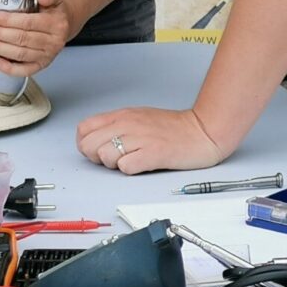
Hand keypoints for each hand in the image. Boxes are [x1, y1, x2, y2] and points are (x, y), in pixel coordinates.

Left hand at [0, 0, 73, 76]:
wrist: (66, 24)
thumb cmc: (54, 12)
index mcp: (56, 24)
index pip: (28, 23)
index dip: (8, 21)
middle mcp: (53, 42)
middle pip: (21, 39)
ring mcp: (47, 56)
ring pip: (19, 54)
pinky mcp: (41, 65)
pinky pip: (23, 70)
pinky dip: (7, 67)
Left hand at [76, 106, 229, 174]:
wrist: (202, 131)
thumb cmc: (172, 129)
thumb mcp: (138, 118)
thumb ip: (116, 126)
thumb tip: (95, 140)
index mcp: (122, 115)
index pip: (84, 129)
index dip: (86, 143)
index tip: (100, 149)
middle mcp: (128, 124)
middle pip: (89, 145)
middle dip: (96, 157)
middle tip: (114, 159)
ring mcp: (141, 138)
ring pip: (105, 156)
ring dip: (114, 164)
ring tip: (131, 161)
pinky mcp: (153, 153)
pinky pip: (126, 167)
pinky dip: (130, 170)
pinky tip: (142, 165)